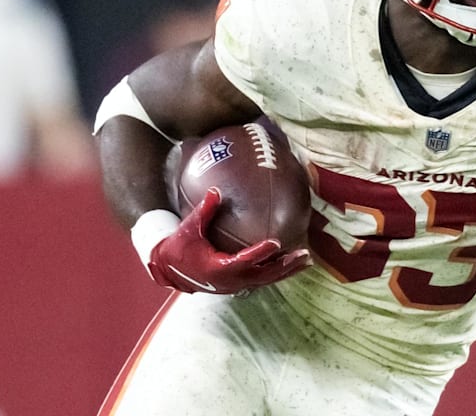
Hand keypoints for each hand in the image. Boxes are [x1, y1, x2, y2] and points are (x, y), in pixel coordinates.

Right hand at [147, 188, 310, 293]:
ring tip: (306, 261)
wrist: (169, 270)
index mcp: (218, 268)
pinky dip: (277, 273)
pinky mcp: (237, 285)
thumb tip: (215, 189)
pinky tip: (291, 264)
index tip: (276, 242)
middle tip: (304, 255)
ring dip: (286, 271)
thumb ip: (204, 210)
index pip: (243, 261)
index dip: (260, 253)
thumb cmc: (179, 248)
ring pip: (266, 280)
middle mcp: (230, 281)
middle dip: (285, 266)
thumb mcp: (189, 228)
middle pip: (264, 276)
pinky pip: (261, 280)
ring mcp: (235, 286)